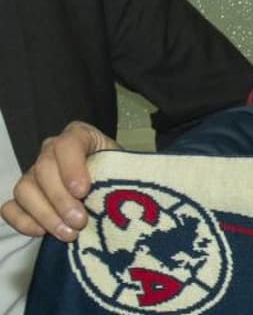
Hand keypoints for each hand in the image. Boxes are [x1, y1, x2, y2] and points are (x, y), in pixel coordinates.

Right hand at [1, 121, 119, 241]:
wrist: (112, 190)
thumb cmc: (119, 175)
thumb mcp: (123, 168)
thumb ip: (117, 173)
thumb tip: (114, 191)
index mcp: (79, 136)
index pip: (68, 144)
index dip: (72, 167)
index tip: (83, 191)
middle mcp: (52, 151)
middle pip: (43, 170)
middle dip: (61, 199)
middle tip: (80, 221)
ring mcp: (34, 173)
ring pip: (24, 189)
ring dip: (45, 214)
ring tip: (68, 233)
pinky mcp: (24, 197)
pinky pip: (10, 207)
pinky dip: (23, 221)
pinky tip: (42, 232)